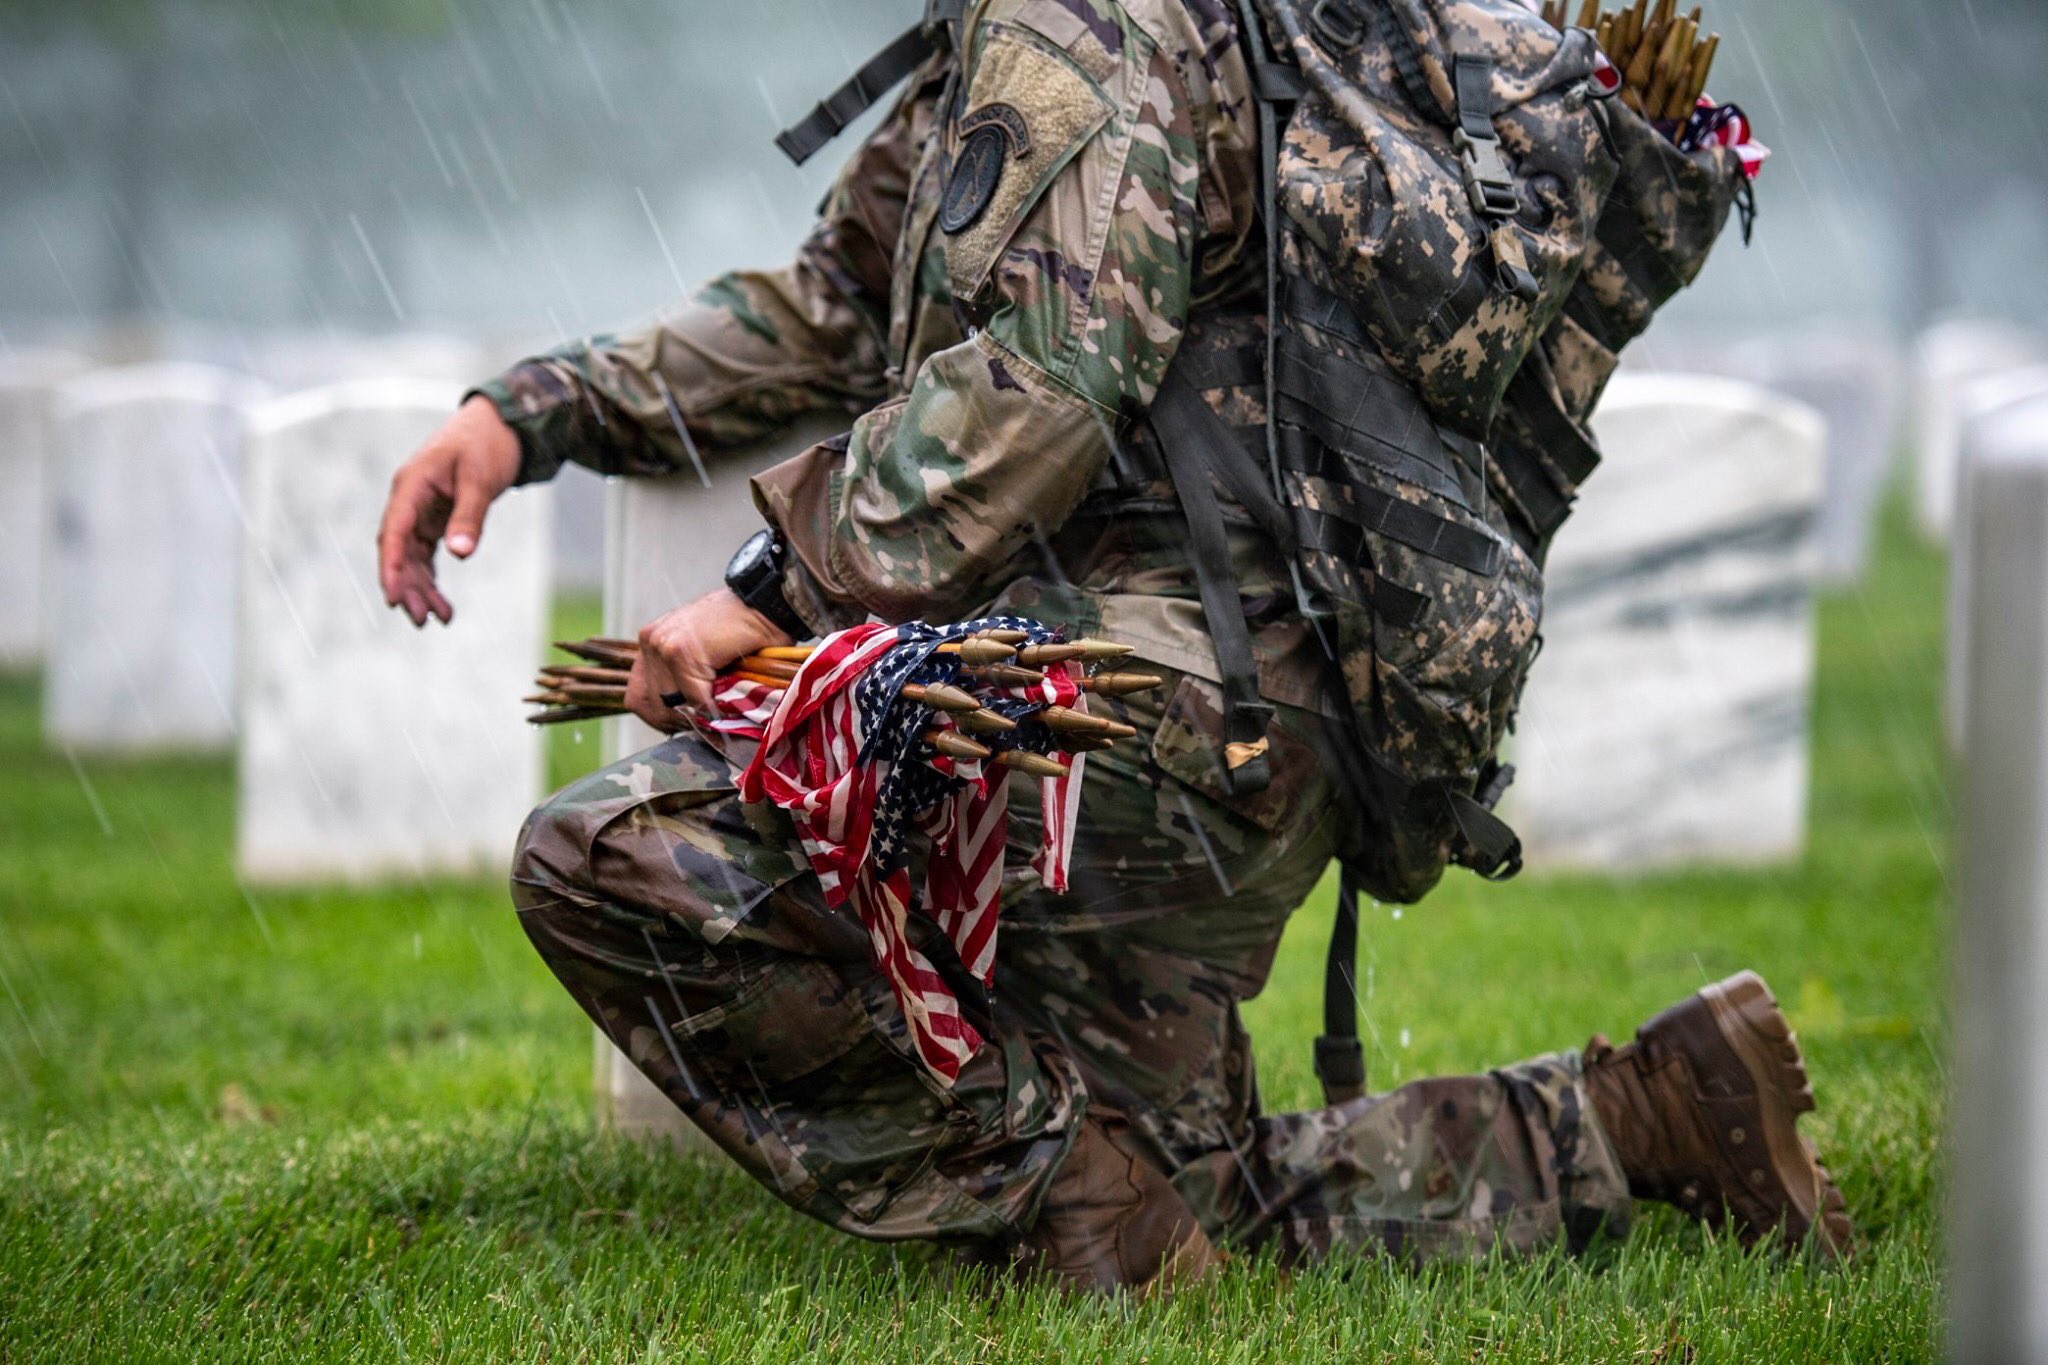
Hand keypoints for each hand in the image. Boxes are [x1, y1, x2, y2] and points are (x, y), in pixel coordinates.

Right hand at [376, 394, 521, 625]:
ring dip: (422, 587)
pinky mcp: (437, 517)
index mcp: (411, 485)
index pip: (393, 532)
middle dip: (408, 586)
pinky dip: (433, 577)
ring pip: (413, 557)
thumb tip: (459, 555)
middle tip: (420, 620)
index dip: (390, 567)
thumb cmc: (488, 444)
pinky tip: (442, 603)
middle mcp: (410, 499)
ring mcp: (421, 509)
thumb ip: (469, 517)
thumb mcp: (481, 480)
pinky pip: (427, 553)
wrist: (502, 424)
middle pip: (400, 550)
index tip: (392, 597)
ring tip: (438, 619)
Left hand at [627, 588, 794, 729]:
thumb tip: (678, 718)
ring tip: (719, 700)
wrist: (765, 604)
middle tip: (707, 714)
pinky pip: (692, 697)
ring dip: (698, 710)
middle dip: (681, 718)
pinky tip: (728, 689)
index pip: (638, 697)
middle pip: (651, 705)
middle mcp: (650, 640)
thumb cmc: (741, 631)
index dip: (663, 715)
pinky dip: (713, 703)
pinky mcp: (681, 651)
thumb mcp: (702, 656)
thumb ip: (683, 680)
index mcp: (651, 642)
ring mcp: (663, 645)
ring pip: (672, 705)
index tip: (689, 717)